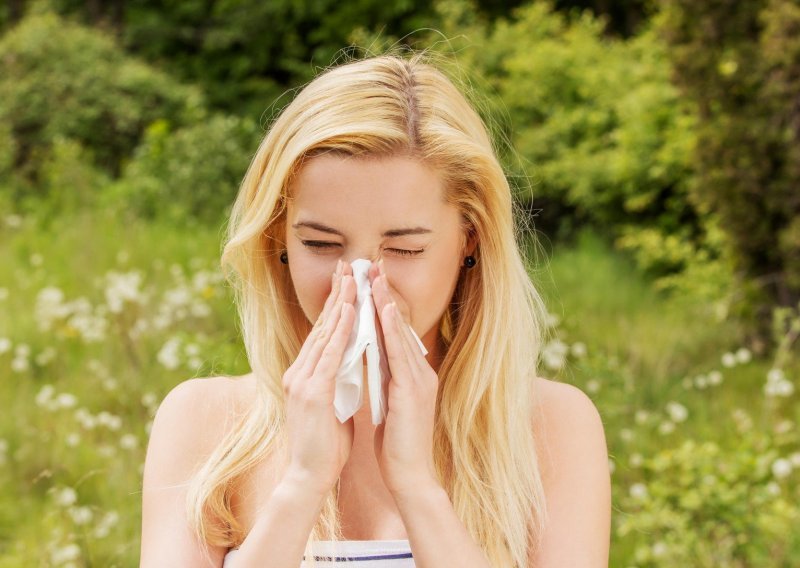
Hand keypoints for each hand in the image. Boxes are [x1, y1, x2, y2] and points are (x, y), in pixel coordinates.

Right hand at [282, 260, 356, 495]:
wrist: (310, 476)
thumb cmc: (324, 445)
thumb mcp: (331, 405)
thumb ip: (335, 383)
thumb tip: (347, 366)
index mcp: (304, 376)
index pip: (321, 334)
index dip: (334, 306)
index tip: (345, 281)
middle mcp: (298, 373)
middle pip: (320, 326)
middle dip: (335, 294)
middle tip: (346, 265)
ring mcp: (303, 381)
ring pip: (324, 334)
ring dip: (339, 304)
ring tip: (351, 277)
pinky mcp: (313, 392)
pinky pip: (330, 354)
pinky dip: (339, 331)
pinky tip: (349, 312)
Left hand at [368, 259, 439, 496]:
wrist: (408, 474)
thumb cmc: (396, 442)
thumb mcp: (388, 401)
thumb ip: (383, 376)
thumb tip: (370, 354)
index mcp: (412, 374)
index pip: (394, 333)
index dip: (382, 304)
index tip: (370, 279)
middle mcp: (419, 371)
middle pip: (398, 325)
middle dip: (384, 294)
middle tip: (372, 264)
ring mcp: (419, 379)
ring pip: (399, 333)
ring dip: (385, 303)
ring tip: (374, 277)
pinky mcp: (412, 390)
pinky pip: (399, 353)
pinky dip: (390, 330)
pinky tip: (381, 310)